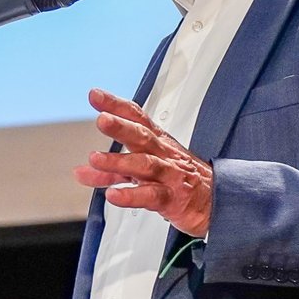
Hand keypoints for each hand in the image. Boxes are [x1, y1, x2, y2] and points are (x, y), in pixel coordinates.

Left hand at [75, 87, 212, 236]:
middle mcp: (162, 155)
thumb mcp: (141, 173)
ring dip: (119, 161)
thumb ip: (109, 172)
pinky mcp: (173, 198)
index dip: (116, 105)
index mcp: (156, 142)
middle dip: (121, 126)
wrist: (217, 203)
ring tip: (95, 159)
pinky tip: (114, 195)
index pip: (136, 117)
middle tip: (102, 119)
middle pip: (142, 135)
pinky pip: (152, 195)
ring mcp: (169, 175)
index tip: (95, 95)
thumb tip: (81, 172)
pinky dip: (131, 195)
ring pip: (145, 164)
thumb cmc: (179, 181)